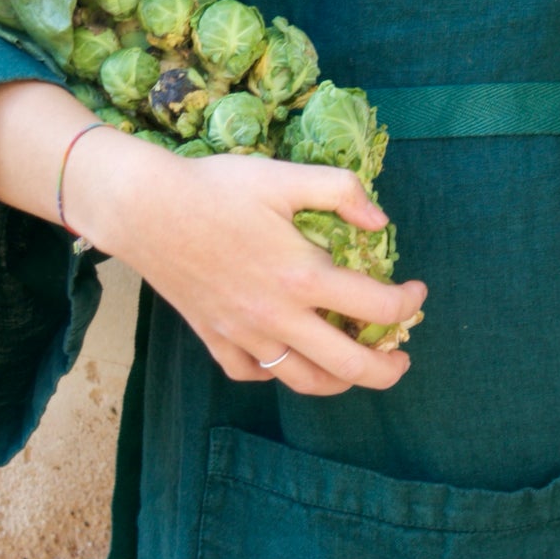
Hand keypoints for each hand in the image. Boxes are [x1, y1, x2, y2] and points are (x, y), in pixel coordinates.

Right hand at [73, 132, 426, 395]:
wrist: (142, 208)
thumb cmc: (216, 187)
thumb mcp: (285, 176)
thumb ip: (341, 191)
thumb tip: (381, 221)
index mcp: (302, 276)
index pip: (376, 308)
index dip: (409, 304)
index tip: (417, 292)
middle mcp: (277, 316)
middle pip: (349, 366)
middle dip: (388, 368)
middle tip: (402, 357)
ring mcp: (243, 335)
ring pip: (304, 382)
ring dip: (341, 381)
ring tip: (356, 366)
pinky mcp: (214, 340)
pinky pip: (256, 374)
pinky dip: (281, 372)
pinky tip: (292, 355)